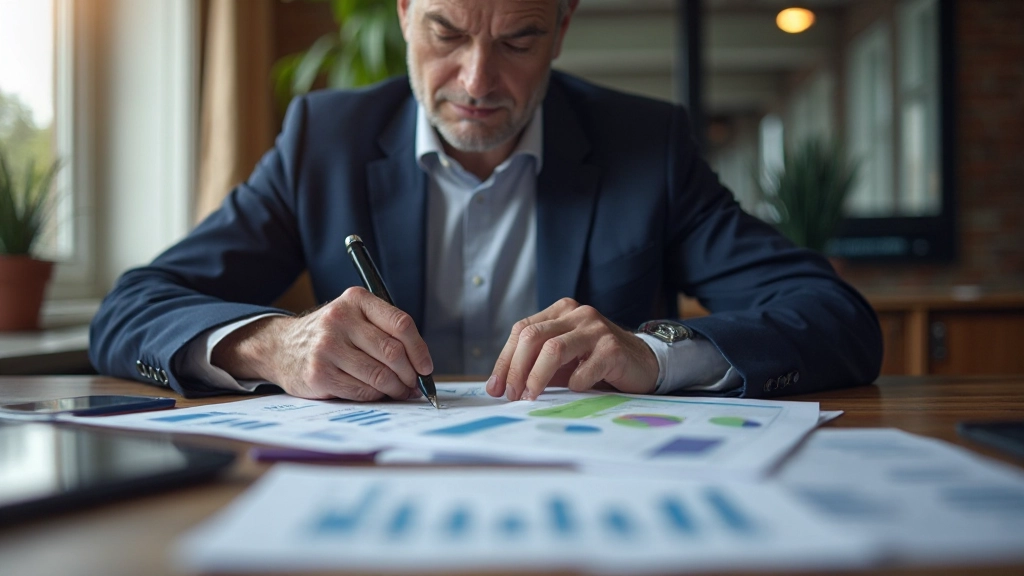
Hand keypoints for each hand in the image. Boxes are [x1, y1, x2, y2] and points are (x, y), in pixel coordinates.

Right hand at [211, 287, 432, 400]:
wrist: (280, 347)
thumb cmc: (331, 334)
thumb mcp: (354, 316)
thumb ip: (385, 331)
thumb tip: (421, 366)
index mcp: (356, 299)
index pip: (401, 324)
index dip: (420, 350)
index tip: (426, 367)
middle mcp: (340, 319)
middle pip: (393, 352)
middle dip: (410, 374)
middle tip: (414, 385)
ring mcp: (327, 347)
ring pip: (379, 375)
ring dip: (396, 389)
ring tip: (400, 392)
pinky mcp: (318, 374)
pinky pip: (362, 391)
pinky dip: (376, 396)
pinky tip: (378, 394)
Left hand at [485, 298, 659, 400]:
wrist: (643, 363)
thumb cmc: (596, 362)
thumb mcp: (562, 360)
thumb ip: (535, 364)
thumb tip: (500, 385)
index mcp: (560, 311)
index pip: (521, 330)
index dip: (505, 360)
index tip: (496, 387)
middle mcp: (577, 314)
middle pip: (532, 336)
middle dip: (516, 369)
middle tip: (512, 395)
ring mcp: (596, 329)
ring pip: (553, 349)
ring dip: (537, 377)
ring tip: (531, 397)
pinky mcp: (613, 348)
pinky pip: (584, 369)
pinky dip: (574, 384)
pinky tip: (575, 391)